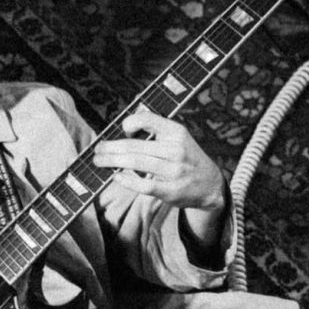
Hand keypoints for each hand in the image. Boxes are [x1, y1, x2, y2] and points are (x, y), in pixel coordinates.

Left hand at [93, 110, 226, 211]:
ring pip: (135, 163)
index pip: (148, 119)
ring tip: (99, 161)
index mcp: (177, 132)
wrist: (210, 184)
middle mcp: (176, 149)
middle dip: (110, 147)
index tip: (122, 129)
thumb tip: (128, 119)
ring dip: (112, 161)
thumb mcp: (179, 136)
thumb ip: (157, 127)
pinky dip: (126, 180)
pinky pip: (142, 185)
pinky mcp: (171, 190)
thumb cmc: (187, 157)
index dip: (130, 122)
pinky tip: (116, 176)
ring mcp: (174, 171)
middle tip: (98, 149)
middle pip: (134, 145)